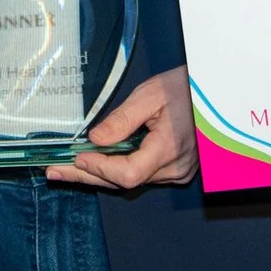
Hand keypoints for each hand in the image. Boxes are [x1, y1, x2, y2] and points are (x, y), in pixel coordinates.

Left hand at [48, 68, 197, 189]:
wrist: (216, 94)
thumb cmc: (186, 88)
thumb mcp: (151, 94)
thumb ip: (122, 119)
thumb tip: (95, 139)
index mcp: (169, 148)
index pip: (128, 173)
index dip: (100, 168)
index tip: (77, 156)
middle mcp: (174, 167)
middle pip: (123, 182)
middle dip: (86, 175)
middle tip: (54, 171)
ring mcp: (177, 172)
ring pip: (130, 180)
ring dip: (99, 174)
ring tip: (66, 168)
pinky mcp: (176, 170)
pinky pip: (141, 175)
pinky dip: (116, 170)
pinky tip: (95, 164)